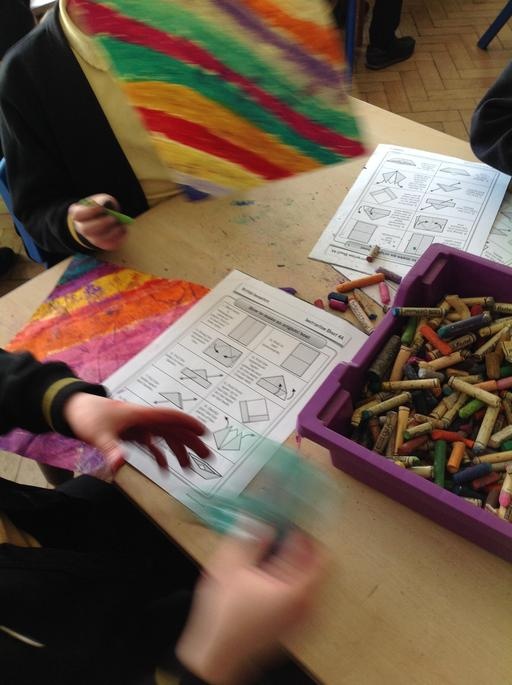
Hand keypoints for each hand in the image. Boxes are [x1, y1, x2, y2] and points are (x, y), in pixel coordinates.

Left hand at [63, 392, 209, 472]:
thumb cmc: (89, 416)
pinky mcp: (133, 434)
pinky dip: (160, 456)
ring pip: (166, 438)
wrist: (74, 410)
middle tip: (206, 455)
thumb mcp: (99, 434)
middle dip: (190, 442)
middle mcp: (144, 420)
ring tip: (190, 468)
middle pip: (173, 430)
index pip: (171, 417)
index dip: (188, 424)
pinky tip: (164, 470)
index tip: (204, 433)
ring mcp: (140, 427)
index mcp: (141, 415)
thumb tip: (119, 465)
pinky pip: (152, 445)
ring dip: (178, 451)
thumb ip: (110, 449)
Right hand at [68, 194, 126, 250]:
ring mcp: (90, 237)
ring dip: (110, 233)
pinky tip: (123, 231)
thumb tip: (106, 207)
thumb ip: (103, 202)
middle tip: (113, 218)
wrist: (103, 218)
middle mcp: (82, 227)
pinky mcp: (101, 244)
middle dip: (101, 224)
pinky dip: (117, 239)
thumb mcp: (101, 200)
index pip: (78, 214)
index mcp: (78, 214)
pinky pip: (107, 245)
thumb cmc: (102, 206)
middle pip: (87, 229)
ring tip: (120, 226)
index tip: (101, 208)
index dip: (90, 212)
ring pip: (97, 240)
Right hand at [176, 526, 325, 684]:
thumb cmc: (224, 617)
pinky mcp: (290, 627)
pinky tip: (266, 576)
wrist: (215, 655)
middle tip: (281, 533)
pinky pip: (297, 596)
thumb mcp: (232, 566)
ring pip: (304, 581)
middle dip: (297, 547)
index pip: (319, 554)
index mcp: (298, 591)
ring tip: (271, 553)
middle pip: (313, 567)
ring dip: (291, 564)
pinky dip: (286, 581)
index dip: (306, 535)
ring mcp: (299, 620)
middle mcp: (305, 607)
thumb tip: (261, 521)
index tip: (292, 524)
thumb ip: (250, 539)